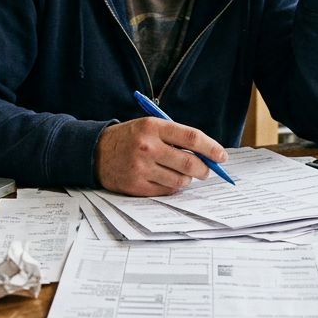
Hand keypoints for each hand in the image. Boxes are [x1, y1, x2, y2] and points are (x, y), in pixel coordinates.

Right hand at [95, 118, 227, 195]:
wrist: (95, 152)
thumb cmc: (129, 138)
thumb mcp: (149, 127)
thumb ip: (175, 137)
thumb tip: (206, 154)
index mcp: (153, 127)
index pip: (191, 138)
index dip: (211, 148)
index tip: (222, 156)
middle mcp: (147, 147)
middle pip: (190, 163)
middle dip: (204, 169)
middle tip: (206, 171)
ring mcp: (141, 168)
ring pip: (180, 180)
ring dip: (187, 178)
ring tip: (179, 172)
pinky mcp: (136, 185)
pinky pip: (167, 190)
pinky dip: (172, 186)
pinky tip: (165, 178)